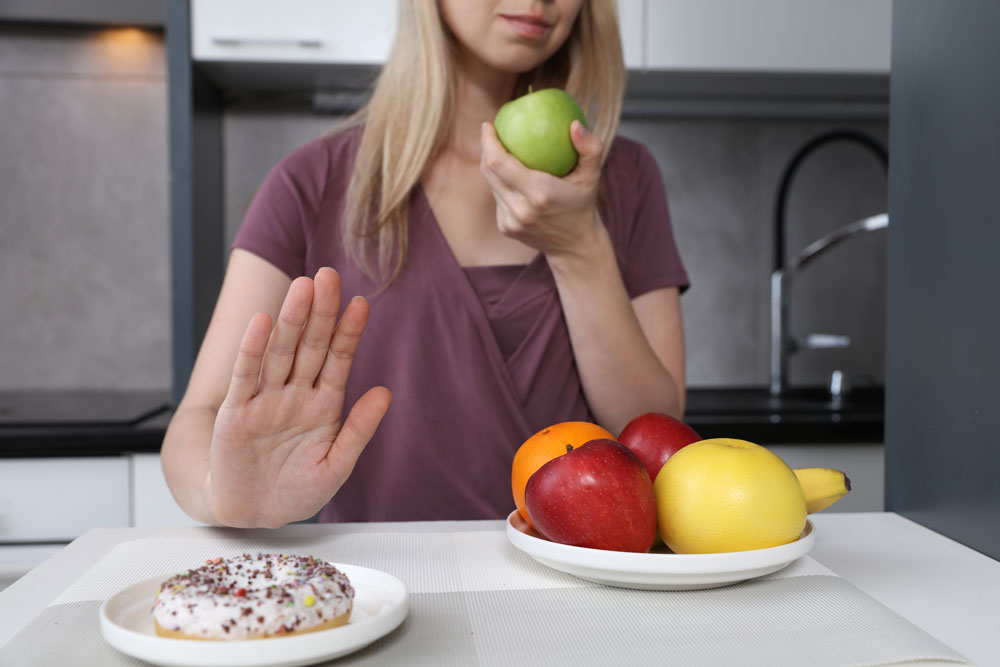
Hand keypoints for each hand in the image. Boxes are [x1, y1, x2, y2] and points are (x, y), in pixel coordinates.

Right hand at [207, 267, 390, 527]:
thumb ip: (358, 429)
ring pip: (280, 352)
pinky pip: (246, 376)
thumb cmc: (297, 489)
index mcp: (323, 403)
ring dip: (291, 320)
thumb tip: (386, 392)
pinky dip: (253, 350)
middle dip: (321, 312)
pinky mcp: (237, 413)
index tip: (361, 303)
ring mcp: (266, 399)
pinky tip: (262, 322)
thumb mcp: (336, 464)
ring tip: (302, 287)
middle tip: (329, 275)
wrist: (255, 514)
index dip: (349, 332)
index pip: (339, 359)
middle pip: (310, 345)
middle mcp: (295, 393)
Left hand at [480, 120, 605, 259]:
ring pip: (491, 184)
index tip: (489, 125)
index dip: (488, 142)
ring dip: (491, 165)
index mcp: (539, 193)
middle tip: (491, 132)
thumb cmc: (584, 204)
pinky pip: (497, 198)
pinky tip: (507, 173)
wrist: (575, 247)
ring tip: (498, 149)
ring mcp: (510, 221)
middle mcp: (521, 209)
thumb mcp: (593, 176)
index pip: (499, 163)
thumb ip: (590, 148)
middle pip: (489, 171)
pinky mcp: (505, 228)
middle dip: (486, 148)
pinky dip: (500, 184)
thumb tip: (575, 124)